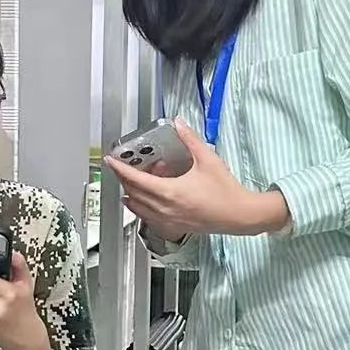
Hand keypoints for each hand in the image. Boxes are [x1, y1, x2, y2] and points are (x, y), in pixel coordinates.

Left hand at [105, 120, 289, 236]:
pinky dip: (140, 208)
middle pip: (133, 193)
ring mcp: (168, 220)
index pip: (135, 180)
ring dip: (132, 194)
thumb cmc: (225, 190)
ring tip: (133, 181)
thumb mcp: (207, 159)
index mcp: (169, 192)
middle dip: (125, 179)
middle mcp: (164, 208)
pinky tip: (141, 202)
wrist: (239, 215)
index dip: (120, 169)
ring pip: (138, 208)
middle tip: (122, 167)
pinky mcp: (174, 226)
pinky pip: (148, 218)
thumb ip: (190, 139)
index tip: (110, 161)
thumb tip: (178, 122)